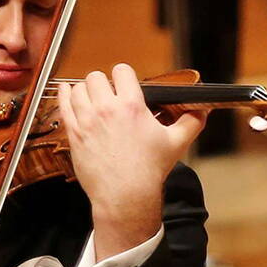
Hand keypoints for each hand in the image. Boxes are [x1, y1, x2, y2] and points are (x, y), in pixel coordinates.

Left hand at [56, 64, 204, 258]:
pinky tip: (68, 93)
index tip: (124, 83)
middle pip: (97, 77)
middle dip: (103, 83)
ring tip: (91, 97)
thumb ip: (191, 123)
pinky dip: (65, 95)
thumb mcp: (176, 143)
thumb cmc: (148, 170)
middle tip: (107, 94)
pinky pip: (64, 104)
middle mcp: (107, 109)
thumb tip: (202, 112)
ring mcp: (87, 120)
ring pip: (79, 88)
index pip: (122, 71)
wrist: (125, 195)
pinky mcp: (74, 133)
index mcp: (131, 106)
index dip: (123, 75)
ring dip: (85, 90)